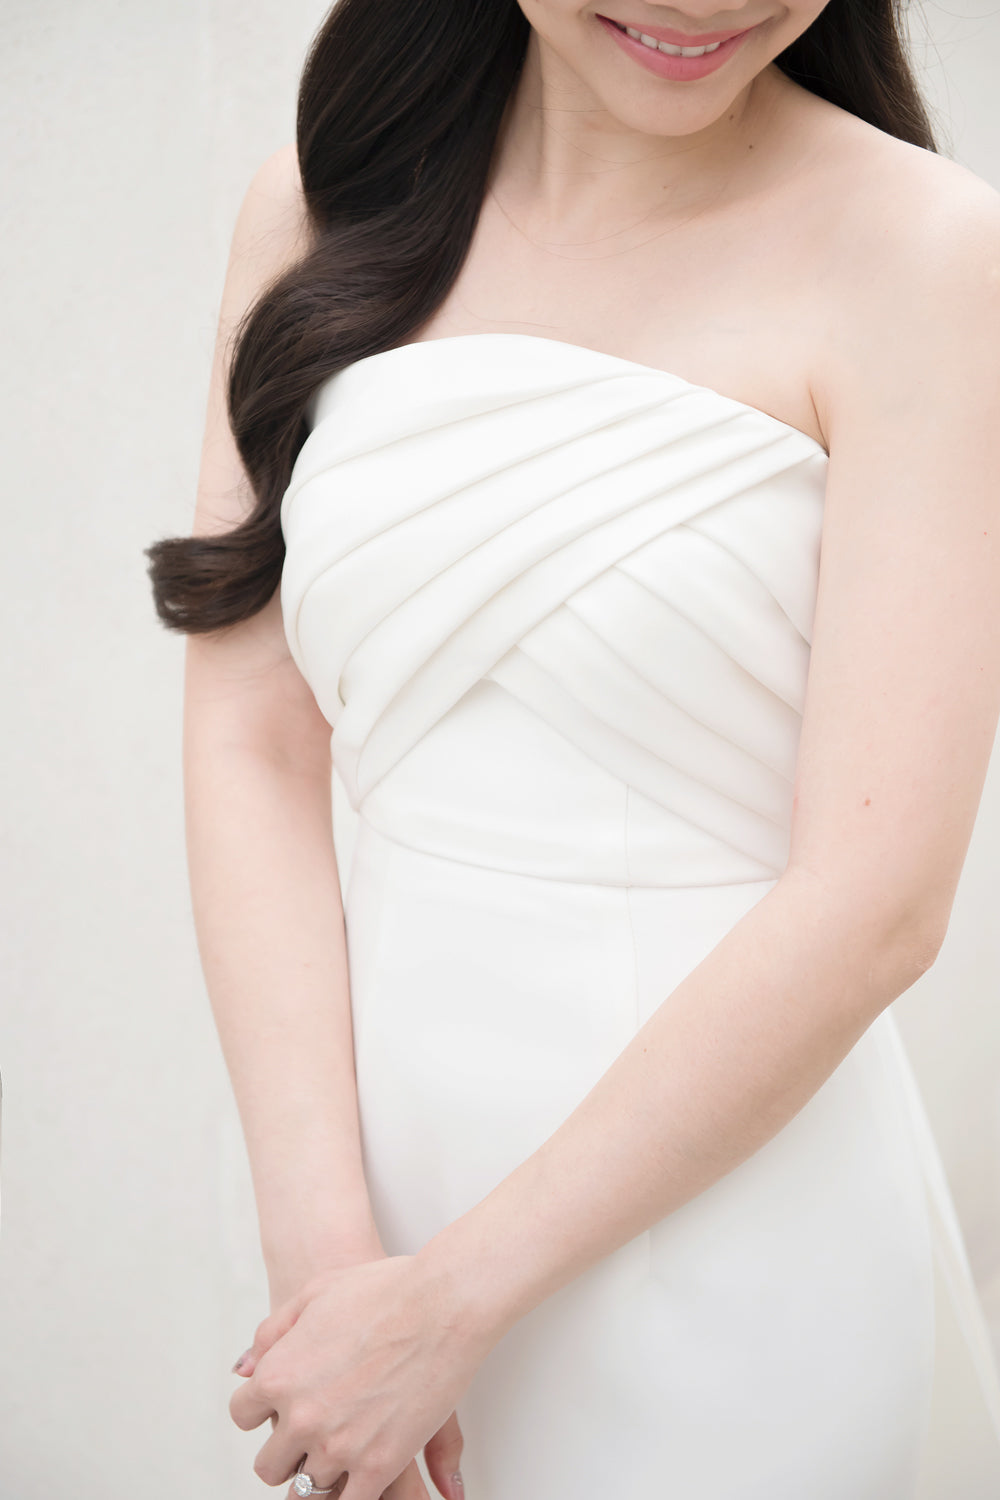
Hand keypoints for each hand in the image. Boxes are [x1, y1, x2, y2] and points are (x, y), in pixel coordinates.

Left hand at [230, 1254, 483, 1499]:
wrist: (442, 1303)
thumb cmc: (385, 1291)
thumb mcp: (314, 1293)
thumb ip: (273, 1333)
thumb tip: (245, 1368)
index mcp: (279, 1375)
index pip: (242, 1415)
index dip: (261, 1410)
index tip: (277, 1408)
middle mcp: (301, 1417)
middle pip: (269, 1465)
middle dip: (286, 1451)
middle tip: (307, 1437)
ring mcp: (339, 1446)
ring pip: (307, 1490)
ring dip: (321, 1472)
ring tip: (339, 1453)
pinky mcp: (378, 1466)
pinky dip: (350, 1495)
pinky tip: (357, 1480)